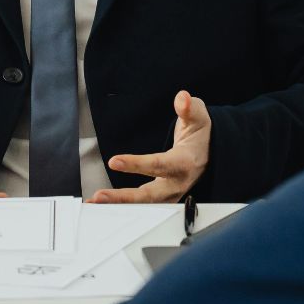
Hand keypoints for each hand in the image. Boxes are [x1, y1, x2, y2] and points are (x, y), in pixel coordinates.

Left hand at [91, 90, 210, 202]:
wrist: (210, 153)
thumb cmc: (201, 134)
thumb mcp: (199, 116)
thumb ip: (189, 108)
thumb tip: (181, 98)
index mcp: (185, 163)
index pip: (159, 164)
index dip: (136, 164)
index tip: (114, 161)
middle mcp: (177, 183)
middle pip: (149, 195)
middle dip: (124, 198)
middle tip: (100, 196)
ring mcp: (169, 193)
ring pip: (144, 204)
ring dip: (119, 205)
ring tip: (94, 202)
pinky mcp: (161, 198)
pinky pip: (141, 204)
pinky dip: (122, 205)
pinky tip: (102, 203)